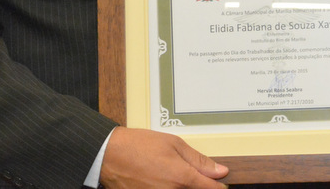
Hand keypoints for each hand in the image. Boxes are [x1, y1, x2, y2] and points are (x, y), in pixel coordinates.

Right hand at [100, 127, 228, 188]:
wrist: (109, 155)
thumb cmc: (138, 146)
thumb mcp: (173, 144)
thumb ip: (198, 160)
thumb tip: (219, 171)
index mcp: (182, 178)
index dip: (219, 185)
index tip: (220, 182)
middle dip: (199, 185)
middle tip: (189, 174)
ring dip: (183, 187)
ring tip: (170, 174)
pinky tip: (163, 180)